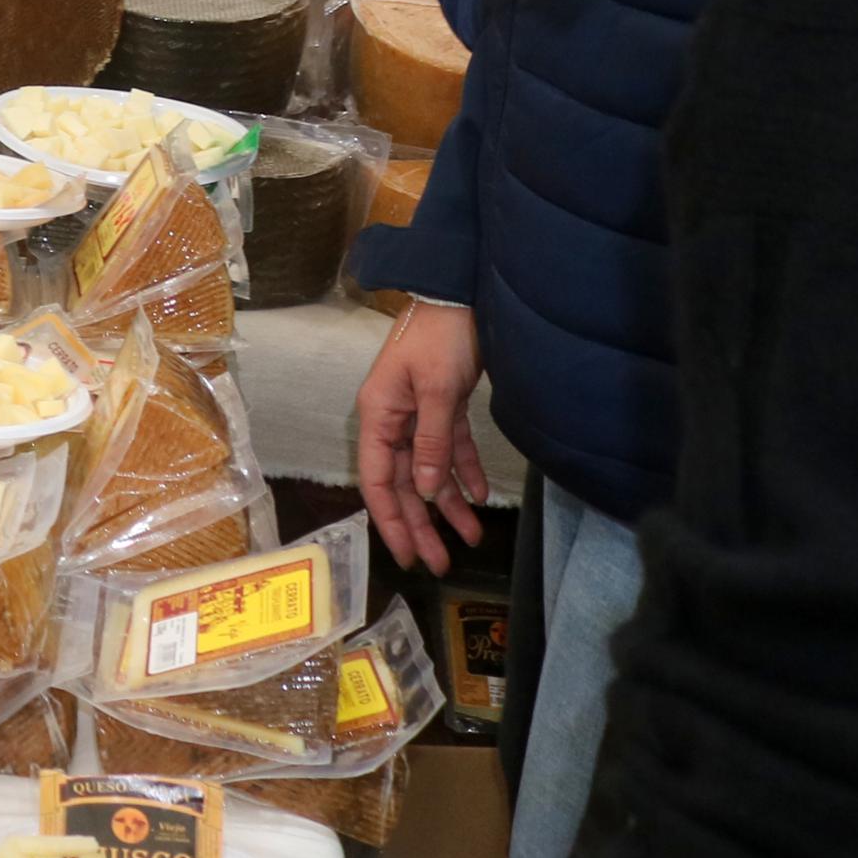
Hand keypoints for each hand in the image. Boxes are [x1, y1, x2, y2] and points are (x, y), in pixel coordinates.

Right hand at [355, 298, 491, 570]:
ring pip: (430, 471)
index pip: (377, 479)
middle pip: (404, 483)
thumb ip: (431, 440)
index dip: (390, 519)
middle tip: (439, 563)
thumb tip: (422, 489)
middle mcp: (393, 419)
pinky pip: (450, 449)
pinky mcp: (443, 405)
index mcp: (379, 414)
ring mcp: (418, 413)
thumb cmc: (441, 337)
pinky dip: (463, 472)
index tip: (406, 554)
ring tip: (470, 538)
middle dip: (422, 524)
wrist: (458, 293)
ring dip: (448, 504)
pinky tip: (480, 496)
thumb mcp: (438, 389)